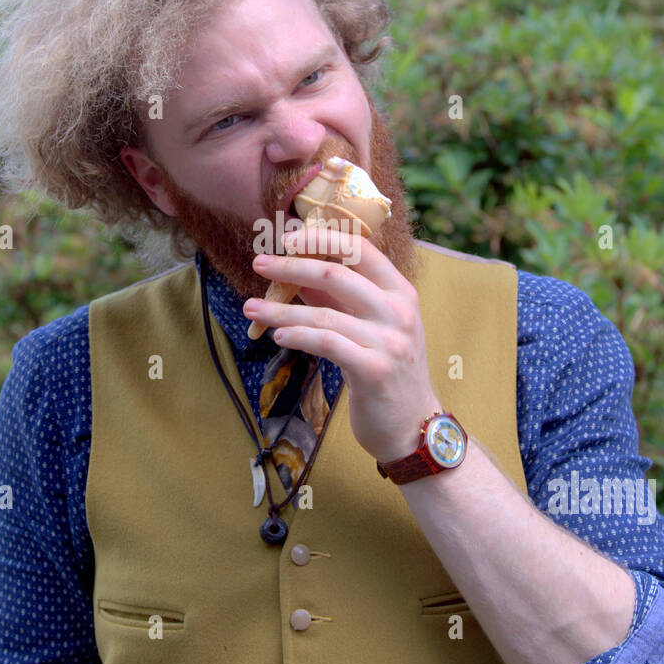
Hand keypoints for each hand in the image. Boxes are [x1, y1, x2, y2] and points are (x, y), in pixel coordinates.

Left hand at [243, 227, 440, 463]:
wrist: (412, 424)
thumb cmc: (386, 370)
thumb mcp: (370, 326)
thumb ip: (339, 298)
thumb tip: (298, 271)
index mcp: (401, 291)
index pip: (360, 248)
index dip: (321, 238)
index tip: (288, 238)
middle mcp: (399, 310)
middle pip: (336, 273)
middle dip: (291, 266)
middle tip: (260, 265)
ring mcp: (389, 340)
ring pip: (323, 313)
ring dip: (280, 310)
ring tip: (251, 310)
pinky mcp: (374, 370)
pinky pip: (326, 344)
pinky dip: (297, 337)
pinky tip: (277, 337)